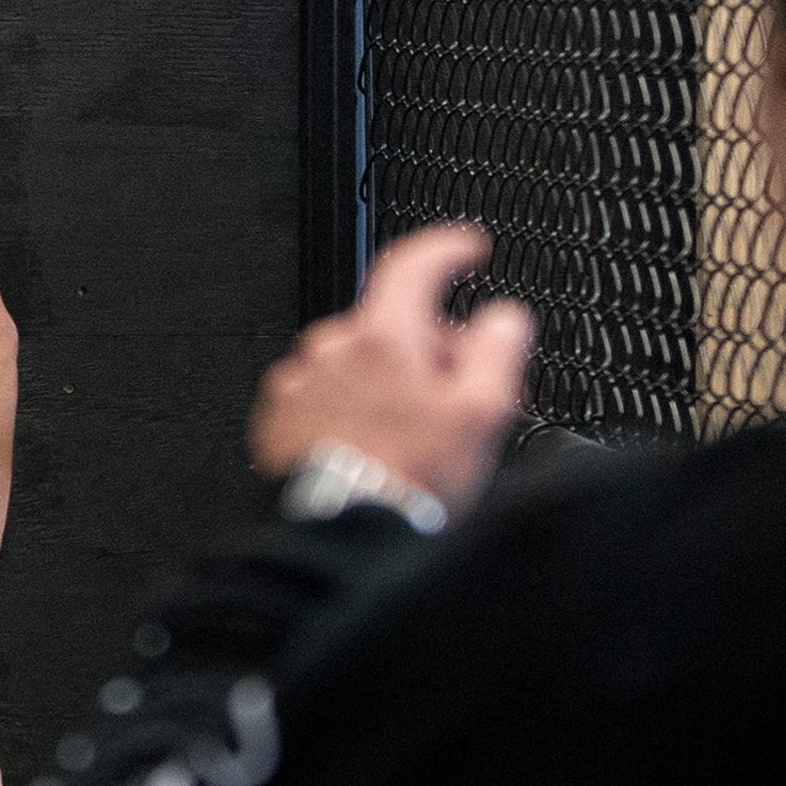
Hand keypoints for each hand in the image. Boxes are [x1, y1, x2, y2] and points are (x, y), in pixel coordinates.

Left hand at [248, 226, 532, 507]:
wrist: (343, 537)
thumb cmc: (407, 482)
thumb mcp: (481, 414)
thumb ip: (497, 350)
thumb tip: (504, 317)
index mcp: (384, 337)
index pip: (413, 264)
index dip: (446, 249)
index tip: (466, 249)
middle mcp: (333, 349)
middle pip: (391, 324)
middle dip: (427, 349)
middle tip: (455, 397)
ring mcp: (302, 382)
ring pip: (357, 362)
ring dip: (387, 382)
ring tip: (412, 438)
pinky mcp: (282, 415)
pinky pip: (326, 393)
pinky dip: (351, 407)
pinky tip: (374, 446)